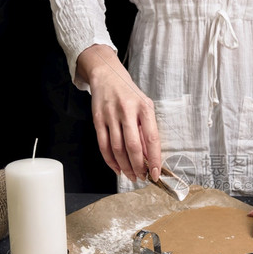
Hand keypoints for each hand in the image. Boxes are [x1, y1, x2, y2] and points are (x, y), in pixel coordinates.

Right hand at [77, 45, 160, 181]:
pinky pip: (103, 145)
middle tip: (141, 177)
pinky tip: (117, 168)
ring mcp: (111, 115)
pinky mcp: (97, 119)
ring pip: (117, 148)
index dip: (153, 159)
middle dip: (138, 167)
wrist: (107, 76)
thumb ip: (147, 129)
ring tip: (130, 175)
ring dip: (124, 166)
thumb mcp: (145, 107)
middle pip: (132, 146)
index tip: (155, 173)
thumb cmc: (130, 94)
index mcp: (144, 108)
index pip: (151, 138)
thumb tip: (148, 157)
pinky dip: (110, 160)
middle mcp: (127, 111)